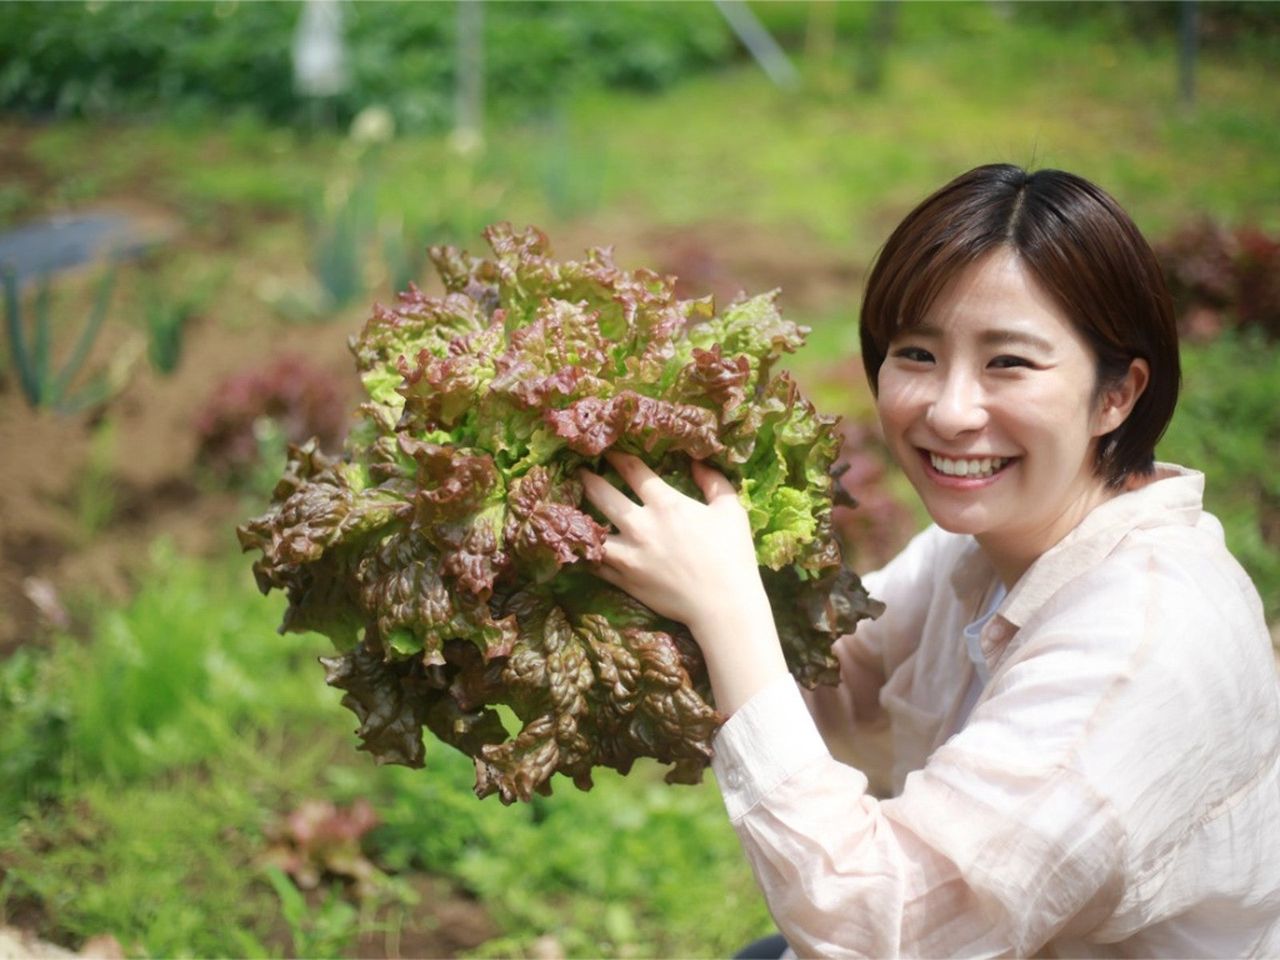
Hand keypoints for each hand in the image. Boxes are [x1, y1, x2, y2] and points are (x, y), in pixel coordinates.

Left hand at [578, 452, 788, 713]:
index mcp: (666, 504)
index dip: (618, 456)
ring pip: (592, 530)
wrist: (722, 607)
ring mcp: (628, 554)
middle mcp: (641, 525)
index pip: (633, 470)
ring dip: (580, 517)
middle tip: (578, 471)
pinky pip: (596, 563)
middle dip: (588, 479)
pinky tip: (581, 546)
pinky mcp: (624, 579)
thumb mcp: (731, 511)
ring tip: (571, 510)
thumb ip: (714, 482)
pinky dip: (587, 553)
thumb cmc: (731, 556)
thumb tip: (698, 462)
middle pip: (602, 495)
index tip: (608, 449)